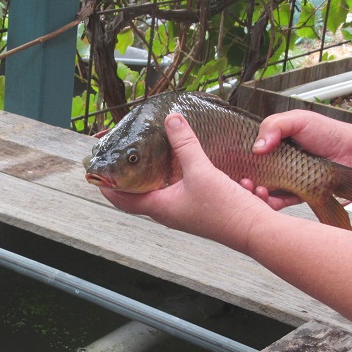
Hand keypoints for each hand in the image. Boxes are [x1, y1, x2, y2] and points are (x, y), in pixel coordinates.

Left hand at [100, 113, 270, 253]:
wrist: (255, 231)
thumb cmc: (225, 209)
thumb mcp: (202, 170)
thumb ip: (185, 144)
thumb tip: (171, 120)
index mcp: (160, 208)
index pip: (122, 199)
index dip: (107, 186)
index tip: (96, 173)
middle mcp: (168, 213)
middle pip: (138, 194)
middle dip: (129, 177)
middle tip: (122, 159)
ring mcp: (183, 212)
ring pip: (161, 191)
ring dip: (155, 176)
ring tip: (148, 157)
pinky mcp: (199, 208)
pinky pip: (182, 191)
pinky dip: (180, 177)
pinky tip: (187, 164)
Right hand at [241, 110, 351, 209]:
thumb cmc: (330, 134)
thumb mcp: (299, 119)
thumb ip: (274, 126)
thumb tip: (257, 147)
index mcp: (273, 142)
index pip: (248, 153)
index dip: (238, 160)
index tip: (234, 166)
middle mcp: (276, 161)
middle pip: (251, 173)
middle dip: (243, 180)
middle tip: (244, 182)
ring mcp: (284, 178)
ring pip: (261, 189)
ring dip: (254, 193)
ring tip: (257, 190)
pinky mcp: (293, 194)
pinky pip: (276, 202)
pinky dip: (270, 203)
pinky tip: (268, 199)